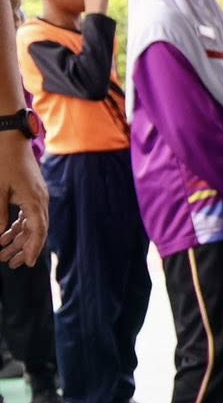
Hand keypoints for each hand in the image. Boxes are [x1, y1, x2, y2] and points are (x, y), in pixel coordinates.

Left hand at [0, 133, 47, 266]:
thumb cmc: (3, 161)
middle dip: (24, 249)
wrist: (10, 137)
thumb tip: (0, 235)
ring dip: (18, 240)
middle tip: (11, 264)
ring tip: (4, 254)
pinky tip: (5, 236)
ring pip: (31, 224)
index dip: (33, 249)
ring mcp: (37, 196)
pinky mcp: (31, 193)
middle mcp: (40, 200)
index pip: (38, 231)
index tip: (29, 264)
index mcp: (35, 200)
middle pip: (36, 231)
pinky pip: (28, 216)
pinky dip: (17, 227)